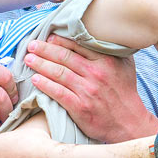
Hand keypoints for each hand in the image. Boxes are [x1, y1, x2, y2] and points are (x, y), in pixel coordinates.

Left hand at [23, 34, 157, 142]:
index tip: (48, 37)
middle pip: (64, 57)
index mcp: (105, 61)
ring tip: (28, 59)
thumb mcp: (125, 66)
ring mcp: (87, 91)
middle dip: (44, 49)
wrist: (129, 123)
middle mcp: (95, 74)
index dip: (59, 41)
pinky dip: (45, 85)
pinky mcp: (80, 107)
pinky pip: (57, 93)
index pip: (77, 46)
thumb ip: (111, 51)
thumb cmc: (125, 93)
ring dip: (40, 65)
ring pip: (58, 73)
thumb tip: (99, 35)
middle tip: (31, 45)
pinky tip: (35, 79)